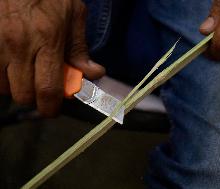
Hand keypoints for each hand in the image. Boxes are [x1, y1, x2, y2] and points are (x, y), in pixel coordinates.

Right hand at [0, 0, 104, 116]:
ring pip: (2, 87)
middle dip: (34, 98)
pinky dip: (1, 76)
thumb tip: (93, 73)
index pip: (48, 89)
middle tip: (41, 88)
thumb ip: (80, 48)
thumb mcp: (73, 15)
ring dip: (16, 86)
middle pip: (23, 94)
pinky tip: (10, 65)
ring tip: (25, 73)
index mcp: (47, 40)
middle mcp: (19, 45)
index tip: (53, 109)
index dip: (50, 107)